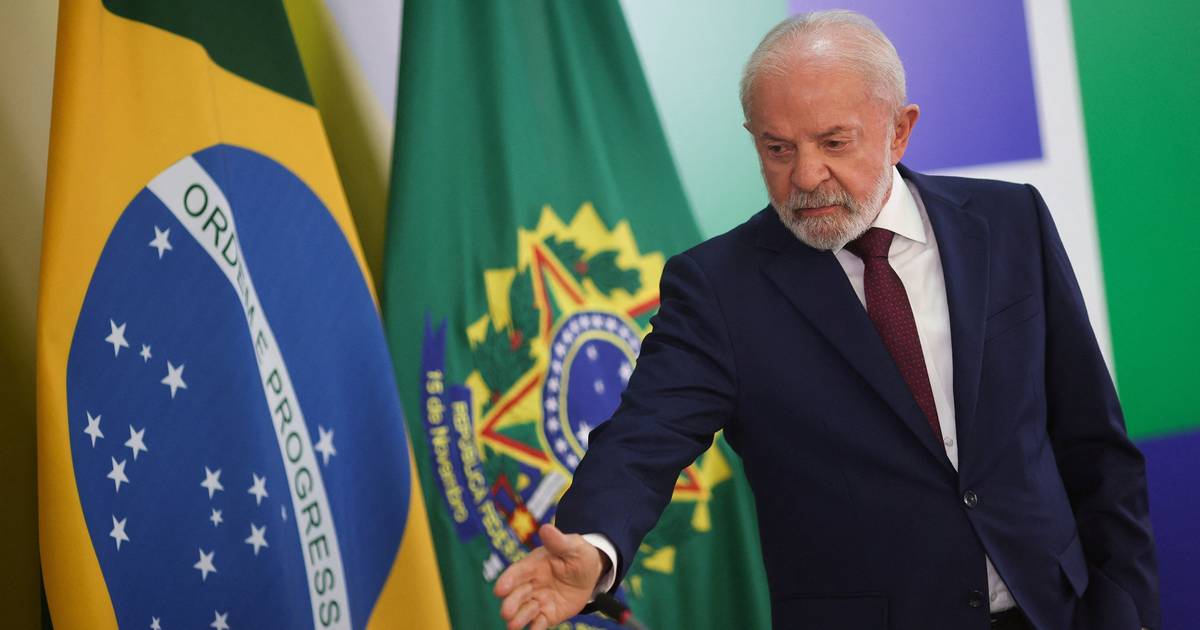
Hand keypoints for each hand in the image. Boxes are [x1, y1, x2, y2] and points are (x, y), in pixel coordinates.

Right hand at [493, 523, 607, 629]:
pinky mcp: (548, 614)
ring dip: (518, 618)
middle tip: (506, 613)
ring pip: (525, 611)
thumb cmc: (579, 555)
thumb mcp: (573, 546)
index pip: (517, 572)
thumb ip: (559, 542)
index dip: (508, 580)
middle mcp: (532, 584)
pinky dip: (535, 628)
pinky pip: (540, 623)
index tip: (499, 589)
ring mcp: (539, 600)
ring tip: (513, 626)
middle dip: (511, 603)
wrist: (592, 573)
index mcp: (534, 565)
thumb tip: (546, 528)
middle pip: (517, 594)